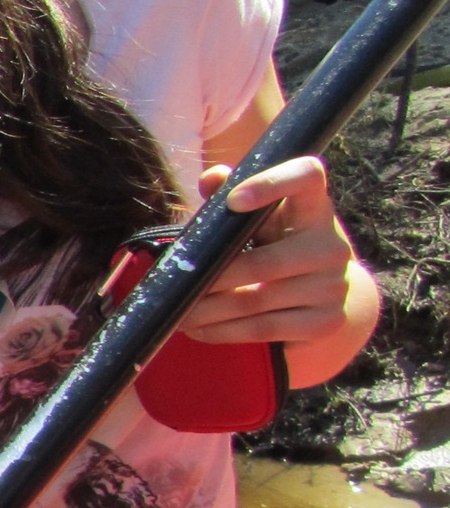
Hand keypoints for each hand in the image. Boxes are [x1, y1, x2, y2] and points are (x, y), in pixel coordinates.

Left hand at [179, 157, 355, 346]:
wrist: (328, 295)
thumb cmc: (278, 244)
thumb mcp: (260, 218)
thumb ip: (233, 193)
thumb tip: (211, 179)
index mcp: (314, 206)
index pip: (307, 176)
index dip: (272, 184)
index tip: (233, 201)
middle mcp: (332, 244)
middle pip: (262, 263)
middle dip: (210, 279)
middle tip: (173, 287)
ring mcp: (333, 286)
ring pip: (255, 301)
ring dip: (208, 311)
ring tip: (177, 313)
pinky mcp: (326, 321)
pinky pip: (263, 329)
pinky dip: (223, 332)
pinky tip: (199, 330)